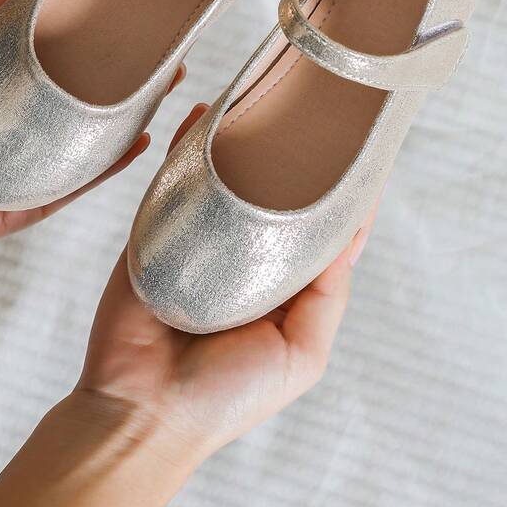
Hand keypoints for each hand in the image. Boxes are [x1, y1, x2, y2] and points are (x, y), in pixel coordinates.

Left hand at [0, 0, 173, 287]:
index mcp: (0, 87)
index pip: (55, 58)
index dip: (90, 38)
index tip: (128, 13)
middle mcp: (21, 124)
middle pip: (83, 99)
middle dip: (127, 78)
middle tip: (166, 52)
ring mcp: (29, 164)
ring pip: (89, 140)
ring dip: (130, 117)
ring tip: (165, 88)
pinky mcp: (28, 203)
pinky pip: (74, 185)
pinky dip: (108, 167)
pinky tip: (136, 142)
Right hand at [79, 104, 375, 459]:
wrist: (139, 411)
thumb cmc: (224, 396)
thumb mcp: (301, 354)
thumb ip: (327, 295)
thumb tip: (352, 232)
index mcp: (283, 287)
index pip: (321, 229)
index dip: (345, 194)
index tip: (366, 152)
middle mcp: (246, 257)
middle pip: (277, 194)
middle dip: (296, 156)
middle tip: (316, 109)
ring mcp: (202, 239)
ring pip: (230, 179)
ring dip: (244, 142)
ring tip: (266, 96)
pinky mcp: (159, 229)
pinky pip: (178, 179)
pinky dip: (190, 144)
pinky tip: (205, 111)